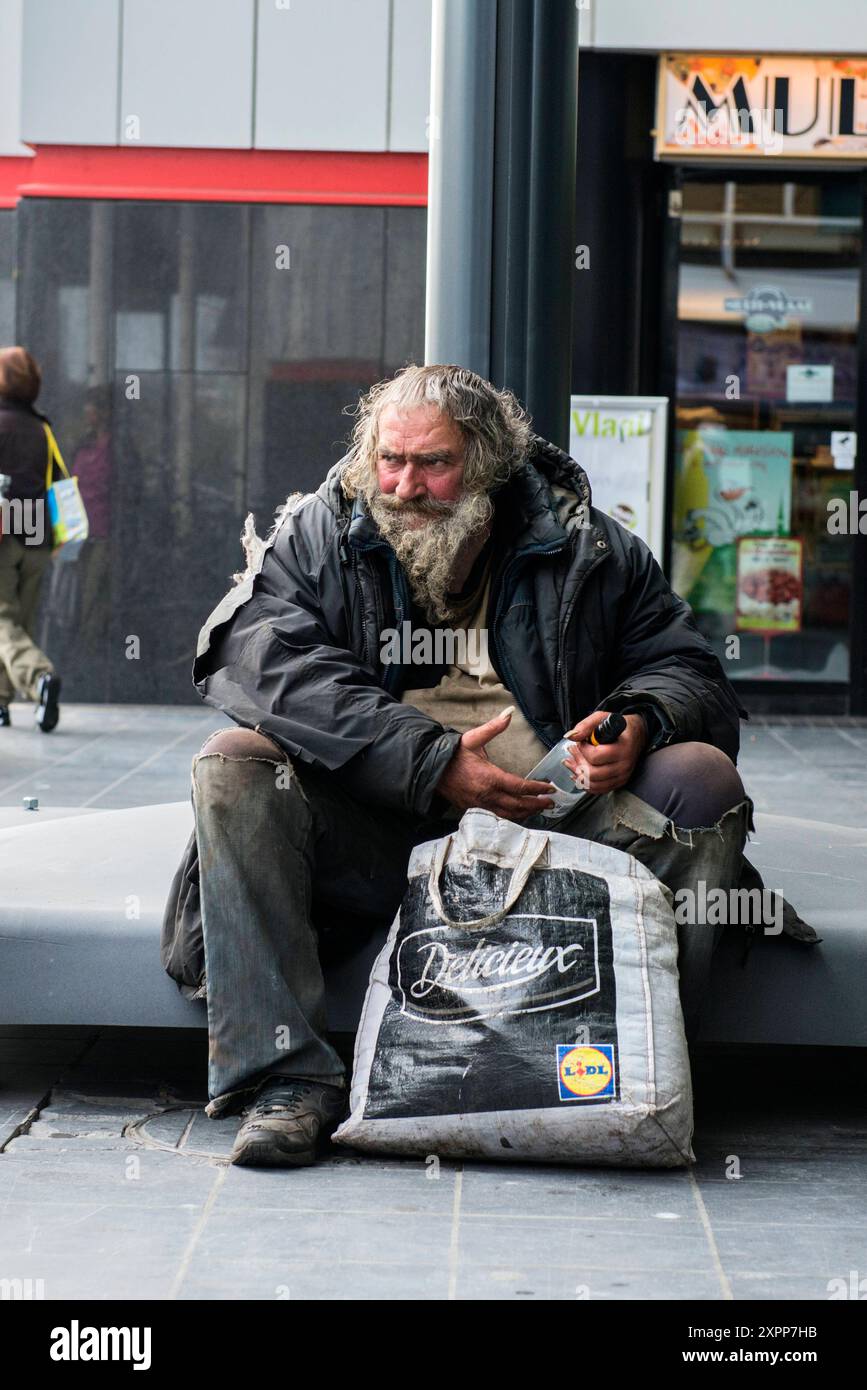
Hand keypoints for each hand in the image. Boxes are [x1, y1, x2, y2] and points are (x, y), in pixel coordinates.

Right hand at [435, 707, 555, 820]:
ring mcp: (480, 803)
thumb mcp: (473, 739)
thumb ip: (493, 727)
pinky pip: (497, 814)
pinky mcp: (474, 807)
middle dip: (536, 804)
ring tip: (538, 809)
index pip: (520, 787)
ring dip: (526, 812)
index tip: (550, 788)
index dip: (537, 789)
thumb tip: (508, 713)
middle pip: (518, 804)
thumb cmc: (452, 755)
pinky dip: (512, 815)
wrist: (430, 769)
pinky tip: (518, 812)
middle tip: (551, 803)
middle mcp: (487, 794)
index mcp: (490, 777)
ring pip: (508, 813)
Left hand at [561, 710, 646, 795]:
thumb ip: (586, 725)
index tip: (580, 742)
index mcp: (623, 748)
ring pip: (593, 784)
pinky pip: (598, 789)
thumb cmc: (619, 727)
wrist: (637, 735)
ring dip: (577, 774)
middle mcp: (624, 765)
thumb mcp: (603, 718)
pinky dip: (584, 783)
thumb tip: (571, 736)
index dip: (582, 749)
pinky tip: (577, 773)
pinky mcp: (619, 782)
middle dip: (577, 761)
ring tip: (571, 762)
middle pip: (592, 773)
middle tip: (572, 751)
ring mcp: (622, 776)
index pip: (596, 757)